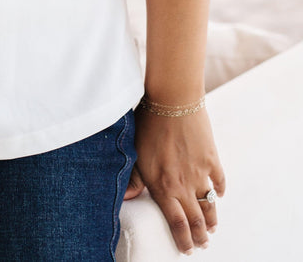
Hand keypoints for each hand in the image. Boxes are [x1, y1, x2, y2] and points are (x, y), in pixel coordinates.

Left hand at [124, 106, 225, 254]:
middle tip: (202, 244)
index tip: (187, 250)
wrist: (172, 99)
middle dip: (200, 236)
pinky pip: (219, 181)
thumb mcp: (135, 152)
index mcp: (163, 186)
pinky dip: (220, 190)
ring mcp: (200, 173)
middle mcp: (183, 184)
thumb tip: (126, 197)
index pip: (177, 223)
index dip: (183, 240)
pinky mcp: (212, 158)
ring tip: (211, 227)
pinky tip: (218, 193)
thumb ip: (134, 177)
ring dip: (212, 219)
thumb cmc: (148, 122)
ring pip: (210, 205)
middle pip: (196, 220)